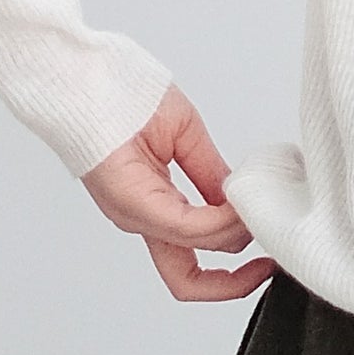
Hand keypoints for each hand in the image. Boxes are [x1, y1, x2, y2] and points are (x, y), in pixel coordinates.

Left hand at [83, 87, 278, 303]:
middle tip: (272, 261)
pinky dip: (218, 223)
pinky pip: (183, 227)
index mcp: (150, 207)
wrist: (81, 73)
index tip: (268, 252)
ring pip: (189, 259)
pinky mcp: (131, 199)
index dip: (233, 270)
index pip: (192, 262)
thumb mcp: (182, 136)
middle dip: (236, 281)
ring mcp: (133, 214)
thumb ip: (210, 174)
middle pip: (188, 280)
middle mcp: (139, 219)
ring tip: (259, 215)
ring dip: (233, 240)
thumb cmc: (121, 94)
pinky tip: (239, 205)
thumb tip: (240, 204)